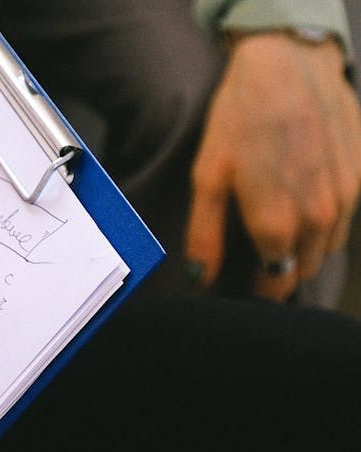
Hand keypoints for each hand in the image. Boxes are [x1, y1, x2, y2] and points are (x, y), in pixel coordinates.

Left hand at [186, 33, 360, 300]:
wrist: (290, 67)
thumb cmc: (240, 121)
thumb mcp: (208, 178)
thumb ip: (205, 235)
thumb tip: (201, 280)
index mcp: (277, 225)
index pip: (273, 283)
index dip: (257, 288)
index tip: (241, 284)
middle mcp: (318, 219)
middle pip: (302, 270)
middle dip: (280, 271)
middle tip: (256, 257)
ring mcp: (346, 199)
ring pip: (326, 249)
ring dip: (304, 249)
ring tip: (277, 231)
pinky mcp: (360, 178)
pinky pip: (344, 222)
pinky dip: (324, 224)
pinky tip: (301, 203)